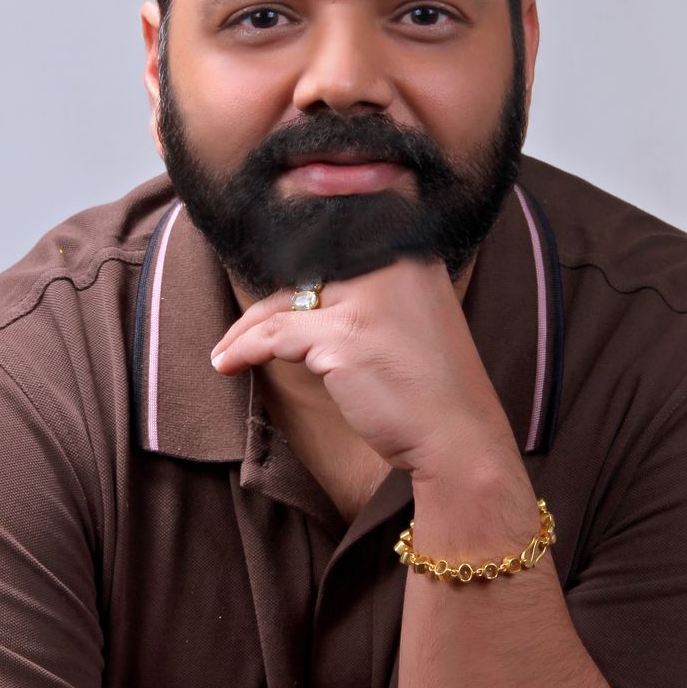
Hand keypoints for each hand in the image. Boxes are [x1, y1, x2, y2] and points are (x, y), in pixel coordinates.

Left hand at [210, 259, 516, 481]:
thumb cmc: (432, 389)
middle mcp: (391, 265)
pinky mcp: (346, 337)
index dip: (294, 271)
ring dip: (246, 329)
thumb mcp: (410, 319)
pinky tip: (229, 363)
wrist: (460, 440)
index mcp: (410, 255)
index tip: (267, 301)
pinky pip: (274, 336)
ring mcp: (368, 299)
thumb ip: (369, 293)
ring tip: (226, 351)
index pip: (333, 247)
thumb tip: (305, 287)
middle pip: (304, 273)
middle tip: (239, 330)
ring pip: (283, 303)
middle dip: (265, 305)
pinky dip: (245, 350)